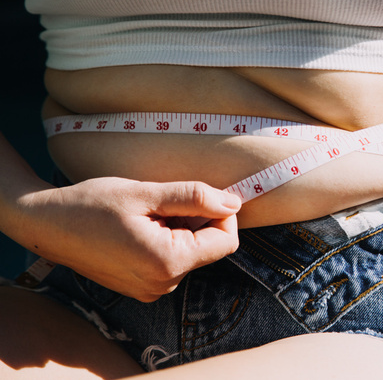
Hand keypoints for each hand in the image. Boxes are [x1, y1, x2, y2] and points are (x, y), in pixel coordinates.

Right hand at [20, 177, 240, 301]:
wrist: (46, 224)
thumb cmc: (91, 204)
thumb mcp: (146, 193)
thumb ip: (195, 198)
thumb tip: (234, 202)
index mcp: (167, 264)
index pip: (226, 241)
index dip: (222, 213)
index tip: (200, 195)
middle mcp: (163, 285)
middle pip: (209, 246)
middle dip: (196, 219)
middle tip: (160, 203)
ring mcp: (152, 289)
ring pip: (191, 251)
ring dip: (179, 228)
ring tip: (145, 215)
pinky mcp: (143, 287)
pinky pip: (172, 260)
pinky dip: (166, 239)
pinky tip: (139, 227)